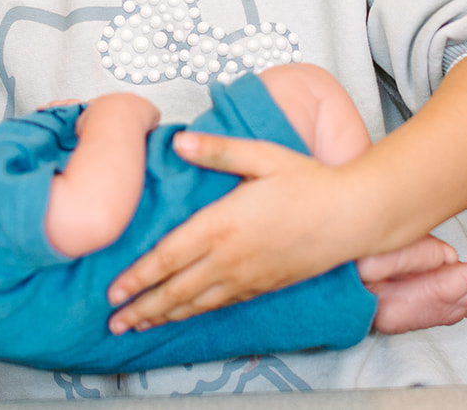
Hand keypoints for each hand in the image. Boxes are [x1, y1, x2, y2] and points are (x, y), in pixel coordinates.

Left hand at [105, 131, 353, 332]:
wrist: (353, 216)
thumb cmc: (310, 182)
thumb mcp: (262, 155)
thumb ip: (218, 149)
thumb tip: (178, 141)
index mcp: (223, 225)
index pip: (169, 257)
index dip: (138, 277)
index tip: (113, 290)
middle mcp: (231, 258)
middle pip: (177, 289)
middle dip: (142, 307)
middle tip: (114, 320)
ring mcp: (248, 277)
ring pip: (197, 303)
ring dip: (164, 315)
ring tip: (138, 325)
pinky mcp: (264, 286)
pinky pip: (221, 304)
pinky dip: (196, 313)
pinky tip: (185, 314)